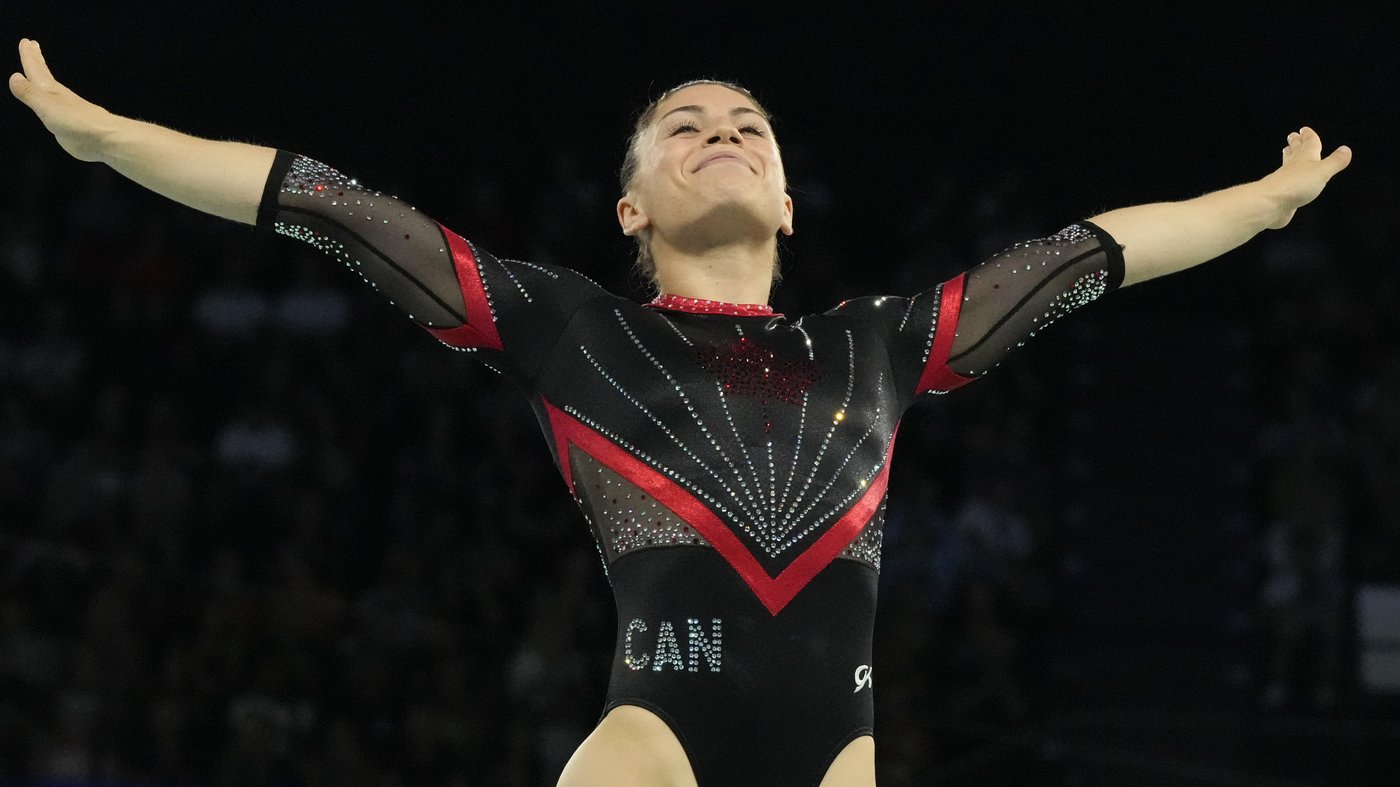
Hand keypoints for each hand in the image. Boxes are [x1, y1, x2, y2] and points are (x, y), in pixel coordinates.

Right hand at [9, 38, 112, 161]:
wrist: (104, 138)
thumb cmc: (76, 121)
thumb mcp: (46, 106)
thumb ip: (29, 93)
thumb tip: (14, 77)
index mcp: (50, 90)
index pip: (36, 69)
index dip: (29, 56)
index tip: (26, 42)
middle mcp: (57, 96)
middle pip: (44, 74)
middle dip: (36, 60)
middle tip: (32, 45)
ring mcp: (65, 109)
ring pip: (49, 89)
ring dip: (42, 77)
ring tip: (39, 72)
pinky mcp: (70, 123)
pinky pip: (54, 105)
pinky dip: (49, 98)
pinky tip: (51, 102)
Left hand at [1262, 126, 1351, 228]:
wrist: (1271, 203)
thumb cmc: (1296, 185)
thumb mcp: (1322, 172)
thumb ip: (1335, 162)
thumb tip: (1346, 149)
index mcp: (1305, 157)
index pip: (1309, 143)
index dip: (1309, 136)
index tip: (1305, 130)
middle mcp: (1293, 166)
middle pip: (1295, 151)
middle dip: (1296, 142)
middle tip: (1293, 135)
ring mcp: (1285, 179)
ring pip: (1288, 164)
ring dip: (1289, 156)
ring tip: (1287, 151)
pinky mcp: (1280, 192)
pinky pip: (1285, 181)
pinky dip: (1286, 176)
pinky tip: (1285, 177)